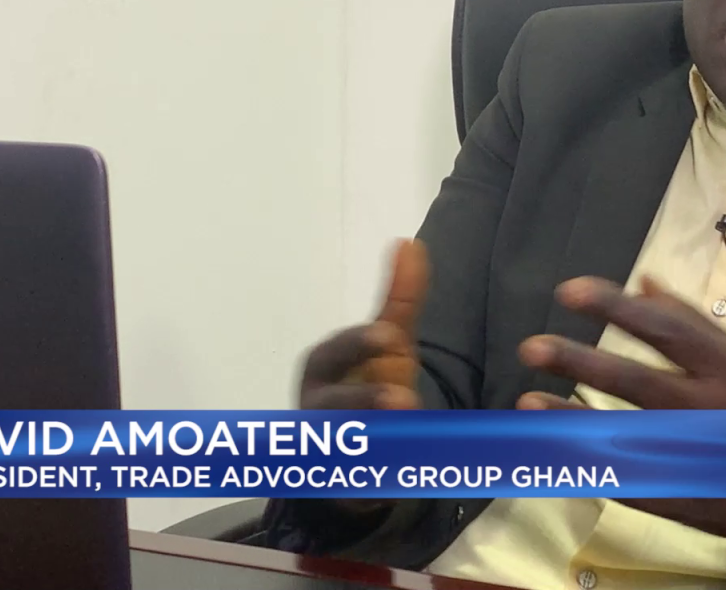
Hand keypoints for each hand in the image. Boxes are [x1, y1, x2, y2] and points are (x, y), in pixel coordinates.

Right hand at [296, 240, 426, 517]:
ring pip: (342, 446)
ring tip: (409, 441)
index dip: (361, 345)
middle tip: (407, 399)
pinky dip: (376, 479)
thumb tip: (410, 243)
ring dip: (374, 444)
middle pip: (332, 404)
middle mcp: (316, 405)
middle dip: (364, 402)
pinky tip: (404, 474)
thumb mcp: (386, 343)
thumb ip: (399, 298)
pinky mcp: (339, 482)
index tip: (392, 338)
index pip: (338, 352)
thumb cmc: (366, 382)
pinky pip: (355, 482)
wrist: (351, 447)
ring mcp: (324, 446)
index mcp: (324, 365)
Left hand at [516, 276, 725, 589]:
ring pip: (619, 437)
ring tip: (527, 399)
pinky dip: (581, 460)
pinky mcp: (676, 495)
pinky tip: (547, 443)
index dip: (614, 308)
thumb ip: (696, 323)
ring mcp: (692, 459)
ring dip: (568, 418)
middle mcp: (711, 413)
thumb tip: (644, 282)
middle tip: (532, 346)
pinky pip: (619, 478)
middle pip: (636, 383)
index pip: (666, 330)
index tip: (568, 291)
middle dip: (580, 363)